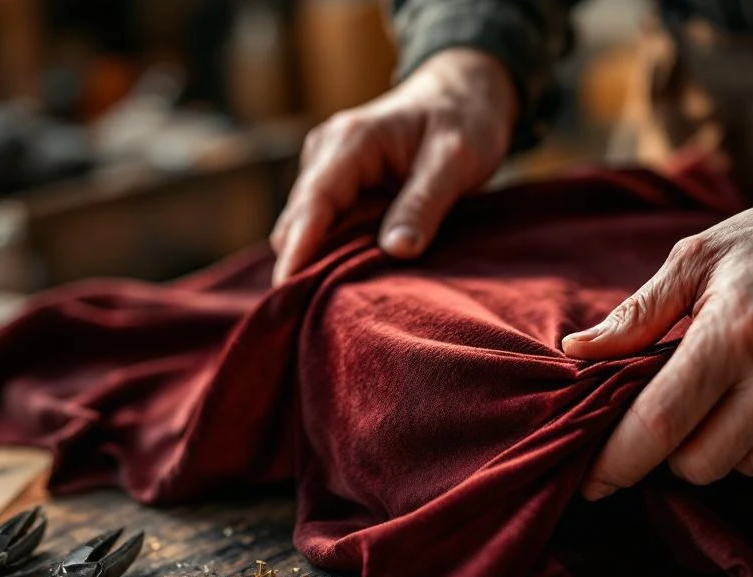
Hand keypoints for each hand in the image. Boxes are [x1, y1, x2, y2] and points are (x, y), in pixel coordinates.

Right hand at [270, 48, 517, 284]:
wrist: (465, 91)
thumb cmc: (465, 119)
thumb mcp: (456, 160)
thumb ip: (424, 203)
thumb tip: (396, 250)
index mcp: (351, 140)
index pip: (314, 201)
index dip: (300, 248)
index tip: (287, 288)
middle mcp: (326, 151)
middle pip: (298, 219)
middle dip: (306, 261)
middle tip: (325, 309)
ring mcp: (327, 167)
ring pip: (307, 225)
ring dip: (321, 258)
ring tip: (343, 298)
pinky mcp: (338, 184)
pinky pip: (324, 224)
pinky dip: (335, 249)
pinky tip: (356, 273)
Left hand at [563, 167, 752, 499]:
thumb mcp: (698, 258)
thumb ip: (636, 313)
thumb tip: (576, 352)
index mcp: (734, 333)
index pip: (659, 423)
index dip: (616, 461)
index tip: (588, 481)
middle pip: (694, 464)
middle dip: (665, 449)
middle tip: (667, 405)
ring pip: (736, 469)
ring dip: (713, 444)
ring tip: (723, 388)